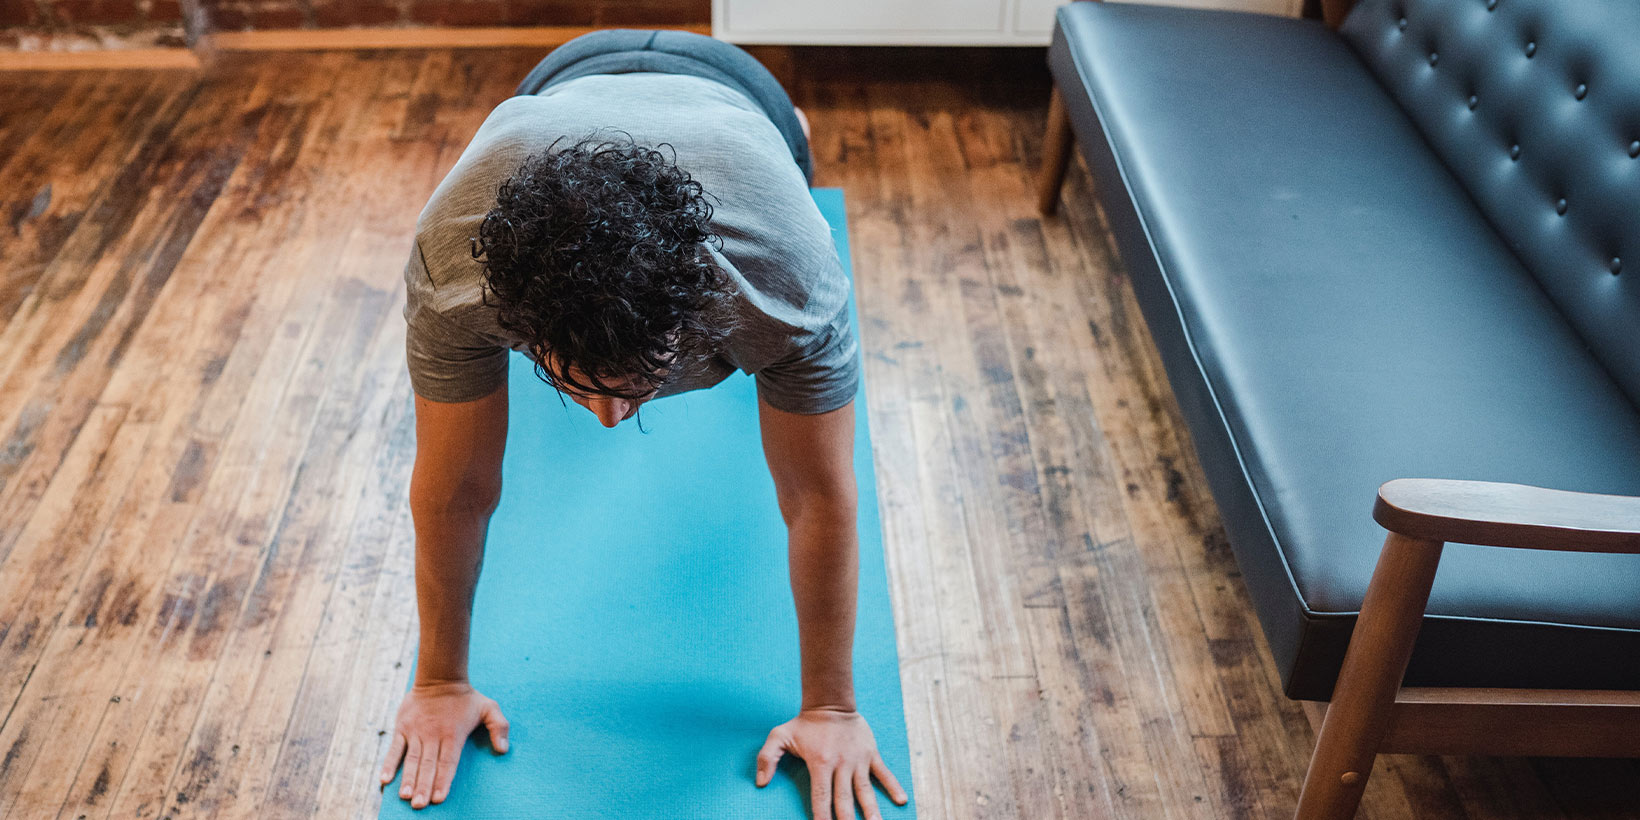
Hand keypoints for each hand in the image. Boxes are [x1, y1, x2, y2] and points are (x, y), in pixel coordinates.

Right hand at [379, 680, 509, 808]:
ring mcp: (416, 731)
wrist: (440, 677)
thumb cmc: (466, 698)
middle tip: (419, 805)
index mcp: (453, 733)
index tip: (438, 798)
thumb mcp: (489, 707)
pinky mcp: (402, 727)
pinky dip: (389, 764)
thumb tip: (503, 749)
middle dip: (424, 786)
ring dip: (408, 779)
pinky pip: (394, 748)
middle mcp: (433, 734)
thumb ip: (500, 727)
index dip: (443, 780)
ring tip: (405, 796)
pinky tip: (385, 779)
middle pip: (428, 764)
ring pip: (412, 759)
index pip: (448, 762)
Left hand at [755, 708, 908, 819]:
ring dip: (871, 810)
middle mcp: (841, 764)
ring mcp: (858, 760)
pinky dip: (893, 786)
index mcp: (820, 763)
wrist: (831, 702)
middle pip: (844, 799)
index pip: (821, 797)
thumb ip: (766, 758)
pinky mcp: (871, 753)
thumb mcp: (779, 736)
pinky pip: (884, 773)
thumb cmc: (804, 723)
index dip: (822, 817)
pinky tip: (901, 801)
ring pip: (865, 790)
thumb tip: (760, 783)